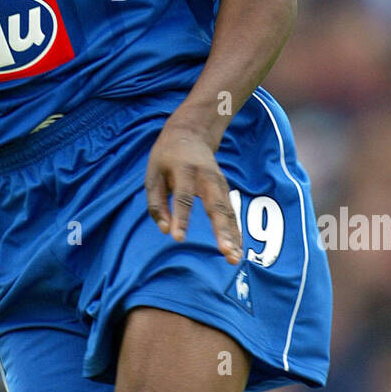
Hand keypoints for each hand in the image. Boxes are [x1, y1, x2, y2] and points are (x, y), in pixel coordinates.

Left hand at [145, 120, 241, 265]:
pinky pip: (231, 213)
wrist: (191, 133)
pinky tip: (237, 251)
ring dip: (233, 236)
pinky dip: (235, 232)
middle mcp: (207, 177)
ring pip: (228, 212)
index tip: (178, 238)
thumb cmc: (167, 157)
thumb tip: (166, 231)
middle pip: (216, 205)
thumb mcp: (153, 174)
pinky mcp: (226, 190)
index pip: (183, 197)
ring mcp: (220, 183)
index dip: (181, 217)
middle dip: (222, 230)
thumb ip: (157, 203)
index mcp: (184, 170)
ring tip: (234, 258)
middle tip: (226, 252)